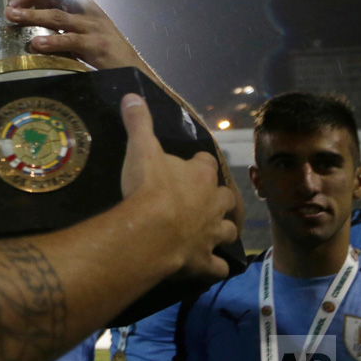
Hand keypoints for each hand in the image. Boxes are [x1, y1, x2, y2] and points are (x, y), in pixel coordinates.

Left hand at [4, 0, 147, 72]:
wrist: (134, 71)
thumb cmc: (105, 52)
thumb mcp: (85, 32)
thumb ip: (64, 25)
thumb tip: (30, 24)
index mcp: (87, 6)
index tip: (17, 1)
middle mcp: (90, 12)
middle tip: (10, 8)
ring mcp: (94, 28)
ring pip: (59, 16)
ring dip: (33, 16)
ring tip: (14, 18)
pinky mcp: (97, 46)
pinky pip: (70, 41)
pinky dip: (52, 42)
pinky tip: (37, 45)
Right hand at [119, 93, 236, 282]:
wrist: (151, 232)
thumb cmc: (148, 187)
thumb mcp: (140, 148)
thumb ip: (138, 122)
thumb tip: (132, 94)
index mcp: (201, 175)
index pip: (207, 163)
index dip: (198, 164)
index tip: (189, 165)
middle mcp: (214, 203)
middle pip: (224, 198)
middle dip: (217, 199)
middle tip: (201, 201)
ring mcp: (212, 234)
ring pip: (228, 231)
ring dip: (222, 230)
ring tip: (211, 231)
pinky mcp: (205, 261)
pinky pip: (218, 266)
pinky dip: (215, 265)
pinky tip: (210, 266)